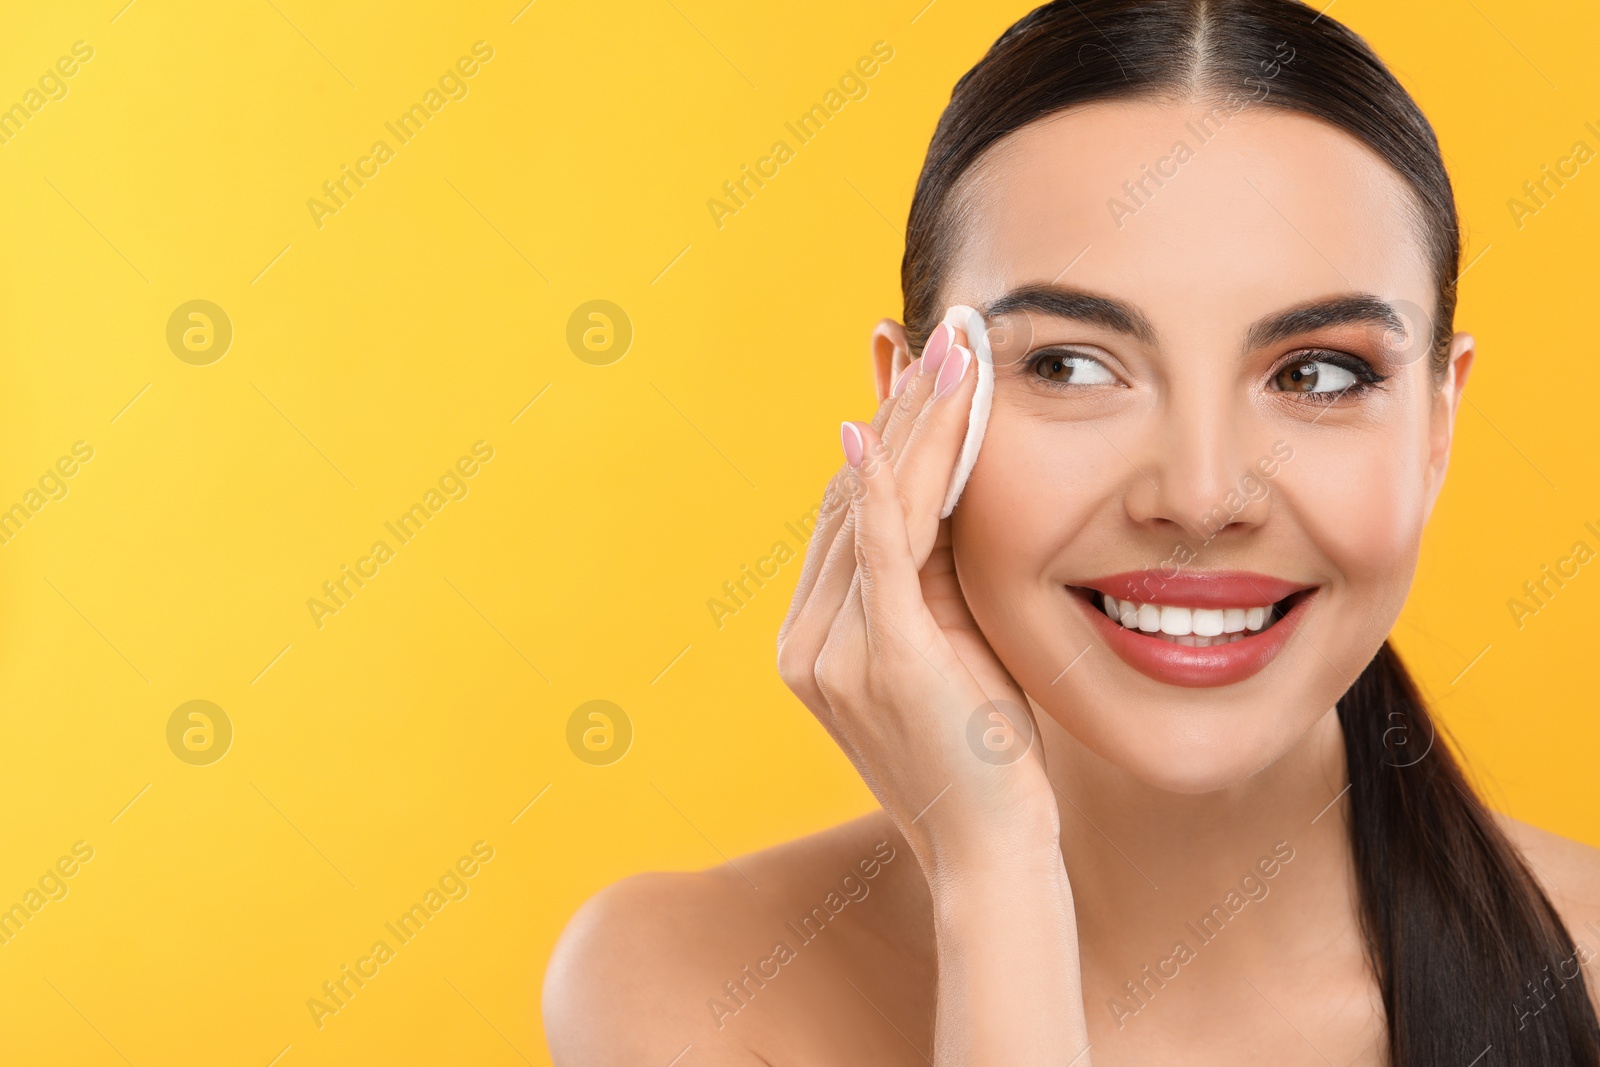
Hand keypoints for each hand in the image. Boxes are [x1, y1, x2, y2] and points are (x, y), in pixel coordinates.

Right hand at [777, 322, 1058, 873]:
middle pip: (852, 497)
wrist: (993, 851)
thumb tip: (941, 484)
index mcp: (815, 640)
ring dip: (913, 424)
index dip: (881, 435)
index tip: (911, 367)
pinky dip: (886, 482)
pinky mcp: (881, 658)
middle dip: (898, 410)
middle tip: (938, 331)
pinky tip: (893, 423)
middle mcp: (808, 641)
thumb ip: (934, 575)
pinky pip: (879, 550)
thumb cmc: (985, 757)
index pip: (848, 514)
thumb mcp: (953, 649)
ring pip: (869, 510)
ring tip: (954, 351)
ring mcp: (834, 652)